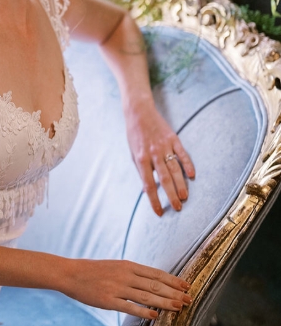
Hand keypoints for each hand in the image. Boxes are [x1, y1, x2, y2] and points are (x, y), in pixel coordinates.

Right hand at [63, 259, 191, 319]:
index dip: (173, 280)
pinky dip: (143, 311)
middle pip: (155, 285)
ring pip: (146, 296)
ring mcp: (116, 288)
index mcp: (128, 266)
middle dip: (174, 293)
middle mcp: (125, 276)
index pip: (156, 274)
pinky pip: (128, 307)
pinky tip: (155, 316)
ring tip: (178, 308)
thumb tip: (153, 281)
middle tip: (189, 300)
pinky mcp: (107, 301)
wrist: (71, 274)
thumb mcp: (115, 266)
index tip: (186, 286)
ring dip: (164, 302)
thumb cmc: (94, 271)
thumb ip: (133, 273)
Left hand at [125, 101, 194, 216]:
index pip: (148, 185)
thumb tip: (146, 190)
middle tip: (178, 208)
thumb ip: (141, 171)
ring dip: (181, 184)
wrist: (139, 112)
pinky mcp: (173, 138)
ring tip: (185, 197)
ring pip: (175, 168)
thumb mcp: (133, 154)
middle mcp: (153, 154)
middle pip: (164, 179)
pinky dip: (188, 164)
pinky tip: (192, 175)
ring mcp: (164, 146)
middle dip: (171, 195)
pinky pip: (183, 153)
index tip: (159, 212)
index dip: (154, 200)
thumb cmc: (134, 136)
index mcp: (141, 159)